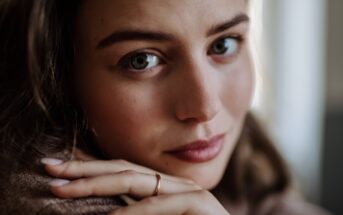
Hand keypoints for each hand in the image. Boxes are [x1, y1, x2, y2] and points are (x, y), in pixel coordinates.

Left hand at [41, 149, 229, 214]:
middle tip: (49, 168)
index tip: (58, 168)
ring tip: (64, 188)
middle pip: (121, 170)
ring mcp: (186, 191)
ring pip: (135, 180)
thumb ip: (134, 210)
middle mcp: (170, 184)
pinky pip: (161, 205)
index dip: (88, 167)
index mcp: (160, 189)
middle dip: (83, 170)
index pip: (119, 171)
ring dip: (97, 184)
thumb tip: (107, 210)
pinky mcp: (199, 205)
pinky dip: (135, 213)